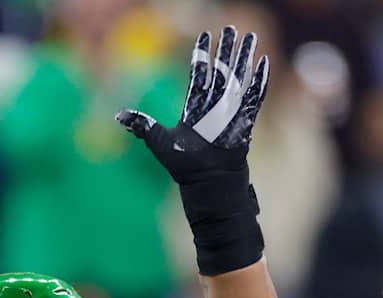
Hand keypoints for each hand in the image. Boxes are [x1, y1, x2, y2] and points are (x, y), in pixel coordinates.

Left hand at [116, 25, 270, 181]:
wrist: (208, 184)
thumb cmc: (185, 167)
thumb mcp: (159, 142)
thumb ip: (142, 125)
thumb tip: (118, 116)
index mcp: (194, 108)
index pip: (199, 73)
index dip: (202, 55)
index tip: (204, 35)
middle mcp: (213, 107)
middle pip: (221, 70)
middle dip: (226, 49)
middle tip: (231, 28)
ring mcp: (231, 113)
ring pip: (239, 78)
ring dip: (244, 58)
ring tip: (250, 37)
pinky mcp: (246, 122)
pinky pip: (255, 97)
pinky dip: (260, 81)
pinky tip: (264, 62)